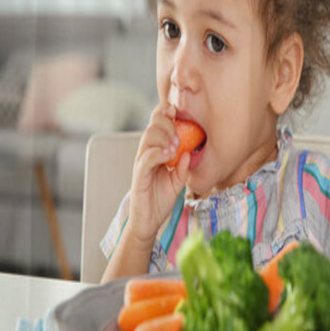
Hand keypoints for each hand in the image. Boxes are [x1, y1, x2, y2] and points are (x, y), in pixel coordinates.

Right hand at [128, 102, 189, 243]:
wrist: (149, 221)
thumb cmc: (161, 198)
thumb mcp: (177, 181)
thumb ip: (183, 167)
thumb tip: (190, 152)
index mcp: (155, 151)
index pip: (157, 126)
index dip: (164, 114)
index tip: (175, 109)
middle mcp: (146, 154)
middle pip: (152, 127)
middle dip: (167, 124)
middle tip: (179, 135)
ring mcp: (141, 164)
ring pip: (148, 138)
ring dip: (163, 137)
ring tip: (175, 146)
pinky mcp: (139, 176)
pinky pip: (146, 159)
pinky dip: (157, 153)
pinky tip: (167, 155)